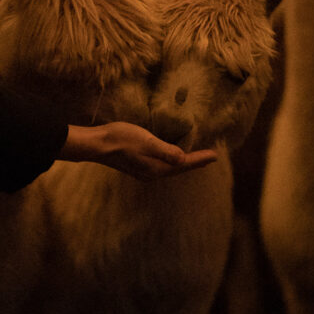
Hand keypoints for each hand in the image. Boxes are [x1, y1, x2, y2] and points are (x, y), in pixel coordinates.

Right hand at [58, 122, 217, 180]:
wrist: (96, 144)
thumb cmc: (121, 139)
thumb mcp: (146, 141)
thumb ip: (166, 151)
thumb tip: (184, 159)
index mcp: (157, 169)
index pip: (184, 164)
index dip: (200, 159)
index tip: (216, 155)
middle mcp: (152, 174)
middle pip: (179, 169)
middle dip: (194, 163)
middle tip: (210, 157)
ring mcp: (143, 171)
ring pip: (169, 168)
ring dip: (183, 163)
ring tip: (195, 157)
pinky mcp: (137, 165)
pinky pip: (161, 165)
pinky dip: (171, 160)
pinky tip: (170, 156)